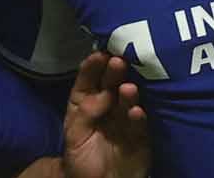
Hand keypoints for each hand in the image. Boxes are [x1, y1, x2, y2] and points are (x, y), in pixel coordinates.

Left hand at [61, 52, 148, 177]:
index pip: (88, 81)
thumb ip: (84, 114)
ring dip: (128, 93)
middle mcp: (107, 107)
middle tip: (118, 61)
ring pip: (127, 102)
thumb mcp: (73, 137)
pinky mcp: (139, 136)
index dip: (92, 68)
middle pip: (110, 86)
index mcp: (86, 104)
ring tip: (127, 87)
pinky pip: (139, 125)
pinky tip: (136, 112)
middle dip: (113, 73)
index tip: (99, 55)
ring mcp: (124, 120)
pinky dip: (138, 117)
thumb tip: (101, 95)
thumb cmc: (81, 159)